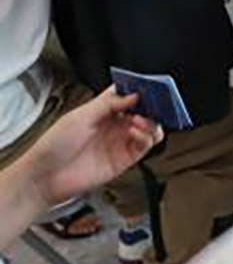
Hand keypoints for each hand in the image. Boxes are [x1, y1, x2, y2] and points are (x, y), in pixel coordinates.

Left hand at [25, 89, 162, 208]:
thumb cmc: (53, 146)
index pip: (127, 95)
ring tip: (141, 120)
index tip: (149, 86)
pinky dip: (146, 137)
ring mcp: (119, 142)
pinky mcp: (125, 159)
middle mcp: (112, 125)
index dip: (139, 89)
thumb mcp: (79, 115)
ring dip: (151, 121)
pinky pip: (145, 146)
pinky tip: (135, 132)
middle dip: (152, 105)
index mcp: (100, 111)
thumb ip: (108, 104)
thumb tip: (133, 94)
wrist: (46, 176)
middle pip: (143, 111)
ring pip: (149, 128)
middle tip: (156, 102)